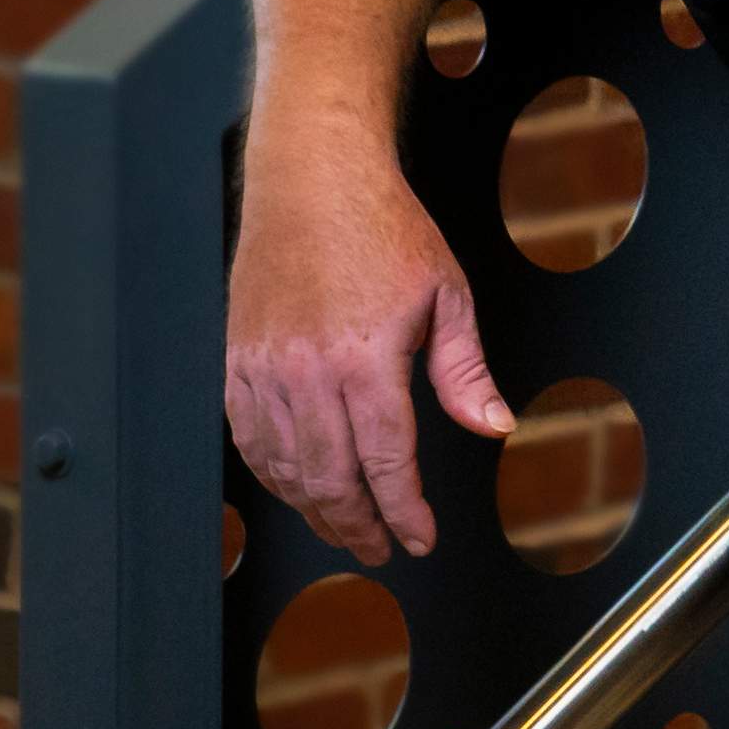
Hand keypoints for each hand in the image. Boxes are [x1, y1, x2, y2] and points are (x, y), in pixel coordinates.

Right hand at [226, 119, 519, 564]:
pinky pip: (248, 439)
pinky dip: (273, 474)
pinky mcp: (234, 361)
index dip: (405, 511)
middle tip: (382, 548)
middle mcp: (306, 372)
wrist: (312, 181)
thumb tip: (493, 426)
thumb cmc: (383, 229)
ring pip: (284, 467)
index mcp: (364, 359)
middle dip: (360, 524)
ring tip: (345, 528)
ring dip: (315, 508)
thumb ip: (465, 372)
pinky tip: (296, 488)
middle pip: (331, 477)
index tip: (419, 539)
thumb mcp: (448, 295)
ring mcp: (263, 369)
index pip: (386, 461)